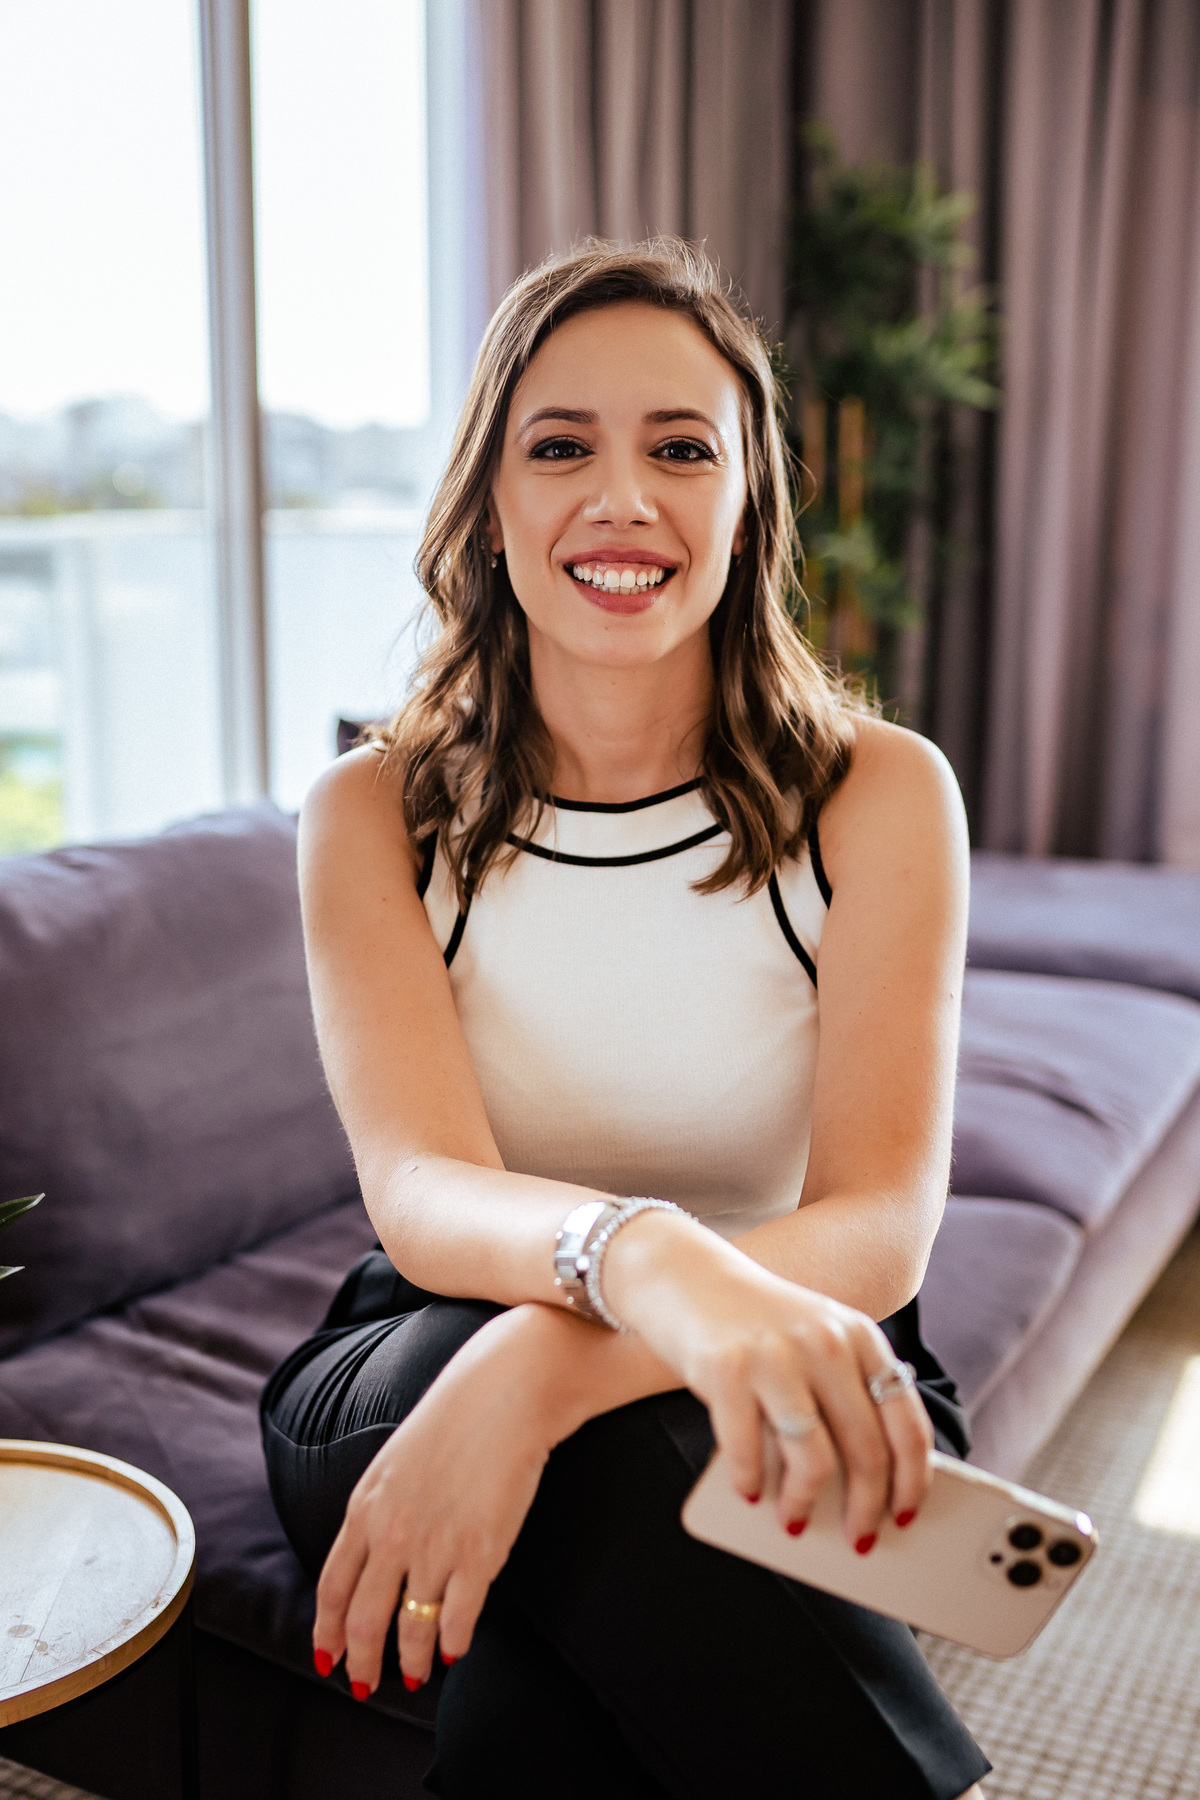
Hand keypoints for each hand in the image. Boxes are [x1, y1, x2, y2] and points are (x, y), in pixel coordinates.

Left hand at [312, 1306, 565, 1696]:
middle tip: (365, 1684)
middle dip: (363, 1660)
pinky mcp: (480, 1553)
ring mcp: (436, 1546)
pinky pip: (459, 1619)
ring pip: (412, 1628)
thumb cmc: (453, 1421)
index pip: (333, 1587)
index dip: (329, 1631)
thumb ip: (377, 1512)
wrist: (504, 1393)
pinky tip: (454, 1648)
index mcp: (365, 1508)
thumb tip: (373, 1561)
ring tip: (415, 1675)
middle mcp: (392, 1533)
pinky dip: (453, 1643)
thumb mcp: (392, 1463)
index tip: (329, 1657)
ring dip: (411, 1662)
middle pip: (365, 1619)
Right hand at [602, 1213, 933, 1549]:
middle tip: (857, 1539)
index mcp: (859, 1336)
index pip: (907, 1422)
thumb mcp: (814, 1339)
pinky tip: (750, 1493)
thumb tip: (867, 1484)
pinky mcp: (726, 1368)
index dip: (912, 1480)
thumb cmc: (754, 1323)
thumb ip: (844, 1390)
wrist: (682, 1272)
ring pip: (813, 1460)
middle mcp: (825, 1342)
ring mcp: (775, 1355)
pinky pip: (748, 1452)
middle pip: (867, 1451)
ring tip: (795, 1522)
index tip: (907, 1517)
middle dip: (865, 1509)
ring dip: (805, 1505)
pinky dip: (751, 1484)